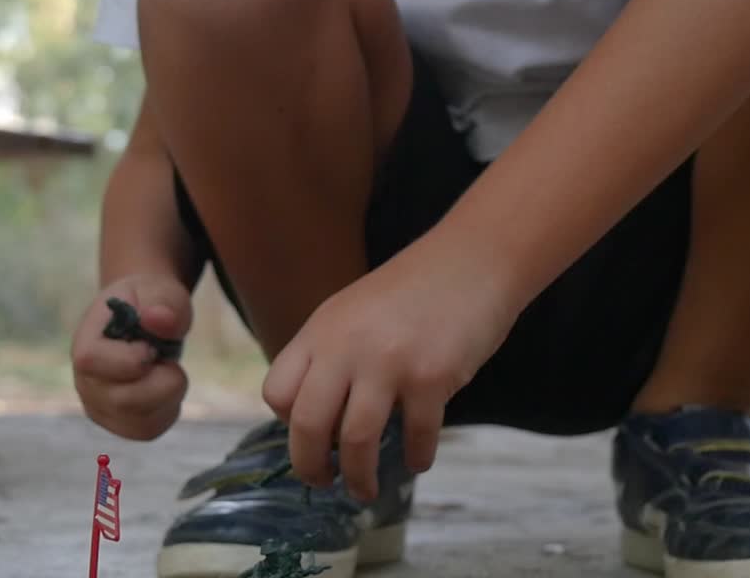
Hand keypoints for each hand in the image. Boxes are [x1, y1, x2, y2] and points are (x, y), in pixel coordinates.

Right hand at [72, 273, 191, 440]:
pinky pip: (149, 429)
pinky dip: (169, 409)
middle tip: (166, 356)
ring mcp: (100, 407)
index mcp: (85, 343)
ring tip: (165, 368)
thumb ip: (163, 303)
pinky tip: (165, 386)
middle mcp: (86, 381)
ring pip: (140, 422)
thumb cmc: (149, 302)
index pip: (92, 362)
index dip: (130, 359)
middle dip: (162, 380)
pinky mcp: (120, 424)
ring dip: (169, 394)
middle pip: (123, 401)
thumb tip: (159, 320)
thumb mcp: (160, 290)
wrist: (144, 317)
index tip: (151, 347)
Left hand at [262, 241, 520, 500]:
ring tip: (366, 489)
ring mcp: (387, 362)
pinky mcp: (430, 377)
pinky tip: (418, 459)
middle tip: (324, 482)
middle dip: (311, 467)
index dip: (288, 423)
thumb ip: (333, 354)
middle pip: (307, 426)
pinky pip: (415, 437)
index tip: (310, 435)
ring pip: (356, 442)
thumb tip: (322, 417)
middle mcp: (345, 347)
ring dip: (360, 478)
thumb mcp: (354, 311)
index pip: (277, 392)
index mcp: (321, 331)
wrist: (472, 260)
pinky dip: (416, 458)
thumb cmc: (415, 289)